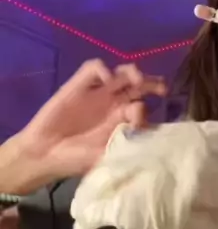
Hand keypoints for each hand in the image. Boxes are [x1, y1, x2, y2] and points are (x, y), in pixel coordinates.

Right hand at [15, 60, 166, 184]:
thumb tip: (147, 130)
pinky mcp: (78, 85)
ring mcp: (97, 93)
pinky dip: (102, 69)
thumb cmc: (76, 159)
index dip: (147, 112)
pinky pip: (93, 68)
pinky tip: (106, 79)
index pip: (144, 107)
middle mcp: (113, 104)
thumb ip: (126, 143)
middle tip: (162, 88)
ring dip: (133, 71)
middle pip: (139, 85)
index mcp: (123, 121)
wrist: (44, 155)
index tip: (140, 123)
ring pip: (121, 73)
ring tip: (137, 79)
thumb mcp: (107, 156)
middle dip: (153, 84)